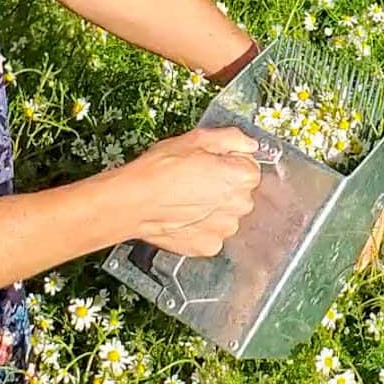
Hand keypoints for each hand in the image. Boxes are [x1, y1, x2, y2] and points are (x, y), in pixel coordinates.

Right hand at [118, 126, 261, 257]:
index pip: (249, 167)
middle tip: (196, 179)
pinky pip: (212, 233)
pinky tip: (184, 215)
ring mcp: (224, 229)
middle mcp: (239, 205)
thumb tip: (247, 143)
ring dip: (213, 208)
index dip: (229, 162)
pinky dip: (201, 227)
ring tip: (186, 198)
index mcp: (241, 176)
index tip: (213, 163)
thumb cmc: (160, 171)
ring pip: (226, 215)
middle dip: (223, 186)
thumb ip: (231, 138)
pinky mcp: (208, 246)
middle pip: (240, 193)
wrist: (133, 202)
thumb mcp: (197, 138)